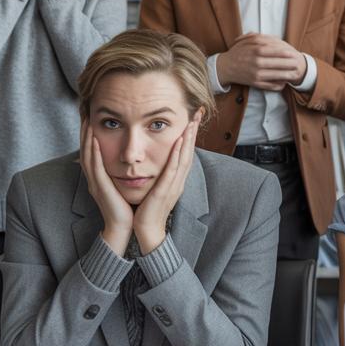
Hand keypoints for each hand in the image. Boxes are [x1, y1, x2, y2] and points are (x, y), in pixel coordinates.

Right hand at [80, 120, 132, 255]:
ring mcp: (95, 183)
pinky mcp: (100, 188)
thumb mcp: (125, 185)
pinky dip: (93, 152)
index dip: (90, 134)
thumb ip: (124, 172)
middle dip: (84, 131)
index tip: (92, 116)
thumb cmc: (128, 207)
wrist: (125, 229)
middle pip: (86, 149)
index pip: (93, 150)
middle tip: (84, 112)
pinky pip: (94, 167)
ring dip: (86, 137)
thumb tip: (134, 158)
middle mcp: (95, 178)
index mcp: (100, 177)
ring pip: (87, 155)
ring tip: (86, 120)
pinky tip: (94, 139)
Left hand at [132, 116, 198, 253]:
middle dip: (193, 132)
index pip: (185, 153)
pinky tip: (179, 142)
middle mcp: (178, 181)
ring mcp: (174, 186)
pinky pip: (173, 170)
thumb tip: (152, 162)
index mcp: (175, 180)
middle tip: (197, 113)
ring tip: (192, 122)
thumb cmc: (147, 212)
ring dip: (189, 139)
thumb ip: (156, 175)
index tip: (192, 119)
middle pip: (189, 152)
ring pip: (184, 158)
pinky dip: (177, 155)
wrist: (146, 232)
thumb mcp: (154, 189)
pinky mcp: (165, 192)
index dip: (189, 136)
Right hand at [216, 33, 307, 90]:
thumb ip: (261, 38)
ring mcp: (256, 74)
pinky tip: (285, 83)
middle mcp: (257, 63)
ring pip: (276, 76)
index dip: (286, 54)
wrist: (225, 67)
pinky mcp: (255, 83)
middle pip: (278, 64)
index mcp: (256, 51)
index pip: (275, 52)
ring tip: (295, 75)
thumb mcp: (247, 41)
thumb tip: (275, 38)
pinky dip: (278, 85)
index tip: (293, 54)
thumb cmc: (238, 52)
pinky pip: (269, 85)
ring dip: (287, 76)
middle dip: (290, 65)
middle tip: (298, 64)